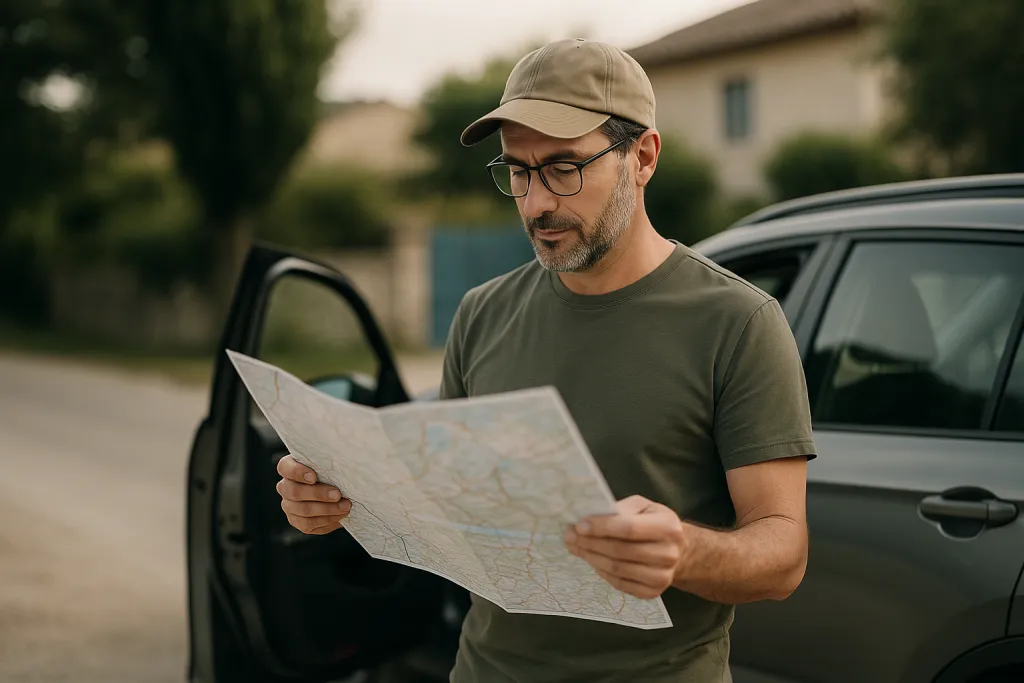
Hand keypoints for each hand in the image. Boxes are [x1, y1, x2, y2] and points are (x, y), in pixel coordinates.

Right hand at [276, 454, 351, 534]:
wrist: (338, 490)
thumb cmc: (333, 470)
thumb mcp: (331, 461)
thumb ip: (332, 457)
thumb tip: (346, 456)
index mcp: (289, 468)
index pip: (284, 467)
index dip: (297, 472)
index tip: (314, 476)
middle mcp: (285, 487)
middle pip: (294, 492)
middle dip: (318, 494)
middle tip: (338, 494)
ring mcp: (289, 505)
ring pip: (303, 510)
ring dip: (327, 509)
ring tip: (345, 507)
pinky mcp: (297, 521)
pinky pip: (308, 525)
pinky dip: (327, 521)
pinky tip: (340, 516)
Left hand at [564, 495, 685, 599]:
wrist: (678, 551)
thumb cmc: (654, 522)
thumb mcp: (643, 506)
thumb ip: (621, 508)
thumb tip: (591, 517)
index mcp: (668, 526)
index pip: (629, 528)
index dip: (601, 527)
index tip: (579, 525)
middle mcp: (668, 554)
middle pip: (620, 550)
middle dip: (590, 543)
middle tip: (570, 536)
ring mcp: (662, 576)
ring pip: (617, 568)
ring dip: (591, 557)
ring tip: (576, 546)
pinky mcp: (652, 592)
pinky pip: (619, 583)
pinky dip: (601, 571)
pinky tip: (592, 559)